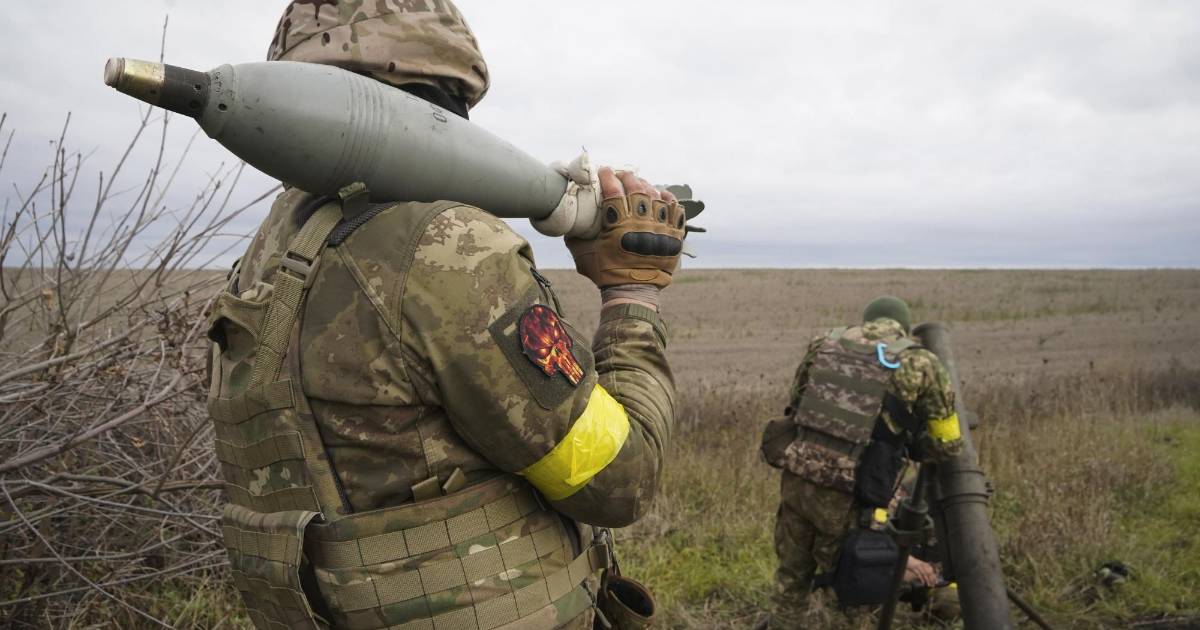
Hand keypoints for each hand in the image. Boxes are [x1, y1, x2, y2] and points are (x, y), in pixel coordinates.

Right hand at [565, 167, 685, 288]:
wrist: (632, 293)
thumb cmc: (605, 273)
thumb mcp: (582, 253)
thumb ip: (574, 234)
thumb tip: (567, 218)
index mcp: (619, 225)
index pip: (614, 190)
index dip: (608, 177)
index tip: (604, 170)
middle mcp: (642, 223)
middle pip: (637, 188)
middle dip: (627, 177)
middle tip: (621, 175)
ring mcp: (660, 229)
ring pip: (657, 196)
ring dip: (647, 186)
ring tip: (639, 184)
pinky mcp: (673, 236)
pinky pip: (676, 210)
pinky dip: (668, 200)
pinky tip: (660, 196)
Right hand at [904, 556, 938, 586]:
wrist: (906, 558)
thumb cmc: (913, 563)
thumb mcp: (920, 565)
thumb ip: (924, 569)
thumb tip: (930, 576)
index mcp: (925, 564)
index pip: (931, 571)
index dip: (934, 576)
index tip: (936, 582)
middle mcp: (923, 564)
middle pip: (929, 573)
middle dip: (932, 579)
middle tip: (933, 585)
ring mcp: (918, 566)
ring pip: (925, 574)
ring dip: (927, 580)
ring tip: (929, 585)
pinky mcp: (914, 568)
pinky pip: (919, 574)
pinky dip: (922, 579)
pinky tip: (923, 583)